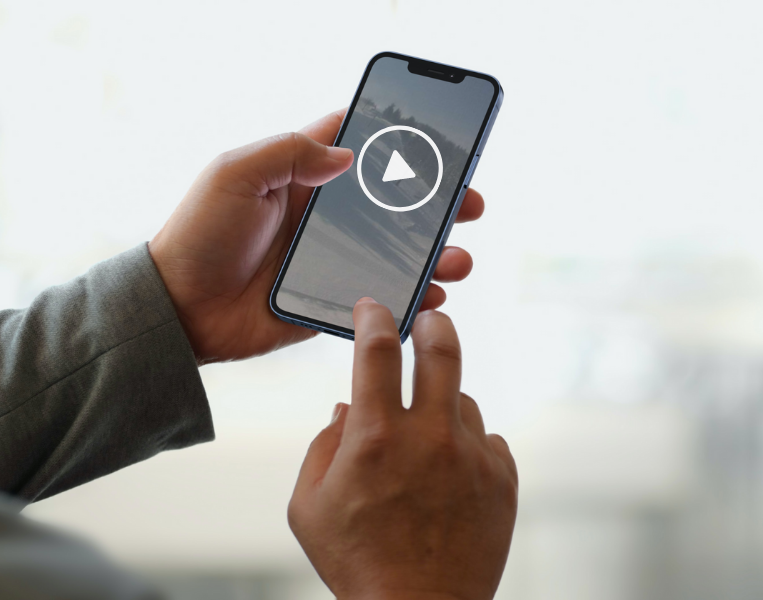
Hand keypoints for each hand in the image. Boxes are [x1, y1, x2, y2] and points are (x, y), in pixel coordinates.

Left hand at [148, 109, 484, 362]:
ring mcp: (331, 259)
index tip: (437, 143)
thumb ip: (288, 153)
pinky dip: (411, 297)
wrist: (182, 310)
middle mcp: (323, 216)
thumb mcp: (234, 175)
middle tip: (469, 204)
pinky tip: (432, 296)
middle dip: (436, 202)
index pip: (357, 147)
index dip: (396, 140)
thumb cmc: (200, 235)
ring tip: (458, 258)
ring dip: (435, 252)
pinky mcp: (331, 298)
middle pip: (393, 203)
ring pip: (397, 251)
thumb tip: (347, 155)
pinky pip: (381, 296)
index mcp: (301, 177)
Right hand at [288, 299, 517, 599]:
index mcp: (376, 439)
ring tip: (426, 444)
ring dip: (443, 406)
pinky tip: (450, 474)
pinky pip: (487, 439)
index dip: (374, 317)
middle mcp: (430, 438)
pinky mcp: (502, 478)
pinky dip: (466, 445)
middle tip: (427, 320)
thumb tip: (346, 407)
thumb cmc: (358, 561)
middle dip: (433, 323)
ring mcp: (472, 457)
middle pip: (442, 350)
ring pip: (463, 400)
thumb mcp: (310, 506)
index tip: (373, 307)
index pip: (377, 350)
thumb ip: (322, 446)